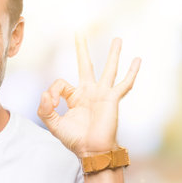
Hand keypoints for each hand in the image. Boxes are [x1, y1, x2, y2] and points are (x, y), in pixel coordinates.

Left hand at [38, 35, 140, 157]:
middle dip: (82, 48)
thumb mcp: (54, 124)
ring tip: (117, 39)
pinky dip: (131, 72)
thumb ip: (45, 110)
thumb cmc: (76, 139)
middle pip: (86, 64)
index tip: (50, 104)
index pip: (60, 84)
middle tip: (80, 31)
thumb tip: (44, 94)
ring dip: (113, 54)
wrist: (92, 151)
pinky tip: (137, 60)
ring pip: (109, 69)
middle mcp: (90, 92)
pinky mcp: (112, 99)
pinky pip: (124, 84)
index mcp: (76, 96)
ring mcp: (103, 94)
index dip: (51, 92)